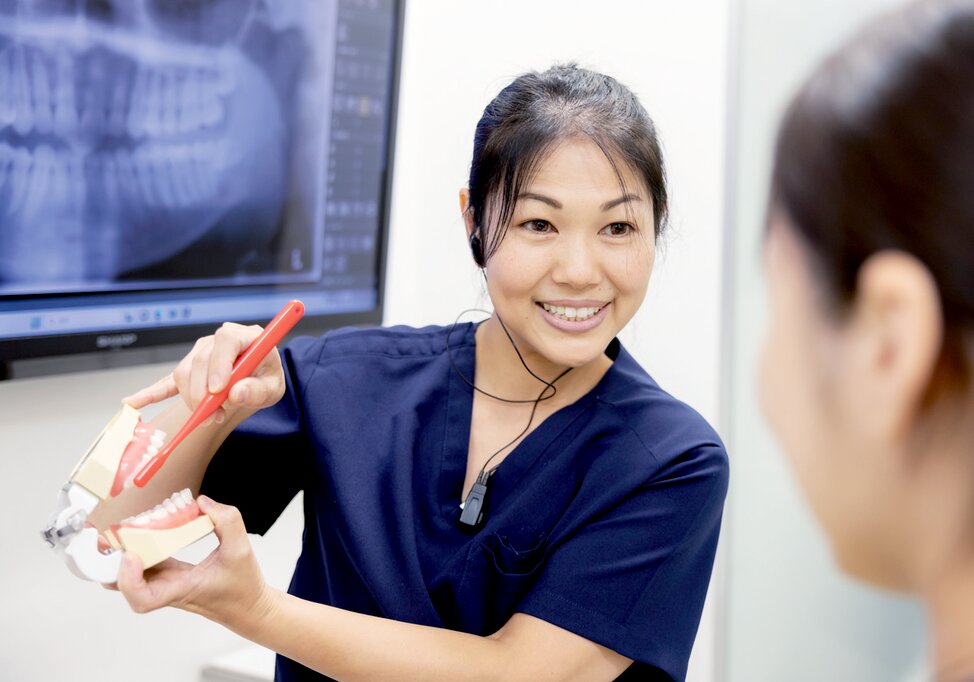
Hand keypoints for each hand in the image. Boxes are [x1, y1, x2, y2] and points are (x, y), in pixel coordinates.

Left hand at [109, 496, 277, 630]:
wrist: (248, 607)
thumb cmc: (243, 586)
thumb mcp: (242, 550)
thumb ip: (227, 521)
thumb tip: (203, 503)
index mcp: (181, 589)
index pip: (143, 599)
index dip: (129, 579)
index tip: (132, 555)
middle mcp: (168, 589)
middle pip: (126, 587)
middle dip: (114, 564)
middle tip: (117, 538)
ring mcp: (167, 584)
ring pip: (132, 577)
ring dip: (123, 557)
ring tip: (126, 531)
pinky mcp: (170, 577)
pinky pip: (146, 567)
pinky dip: (140, 551)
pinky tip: (145, 533)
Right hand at [122, 323, 286, 425]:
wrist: (258, 380)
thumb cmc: (266, 380)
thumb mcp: (274, 388)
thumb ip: (258, 390)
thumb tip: (236, 393)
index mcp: (245, 336)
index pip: (226, 340)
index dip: (219, 364)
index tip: (218, 390)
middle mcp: (220, 339)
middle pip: (201, 361)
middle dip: (205, 393)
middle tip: (216, 415)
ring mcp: (201, 352)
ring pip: (184, 374)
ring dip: (193, 400)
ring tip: (212, 416)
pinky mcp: (189, 368)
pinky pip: (167, 381)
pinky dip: (151, 393)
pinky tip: (133, 402)